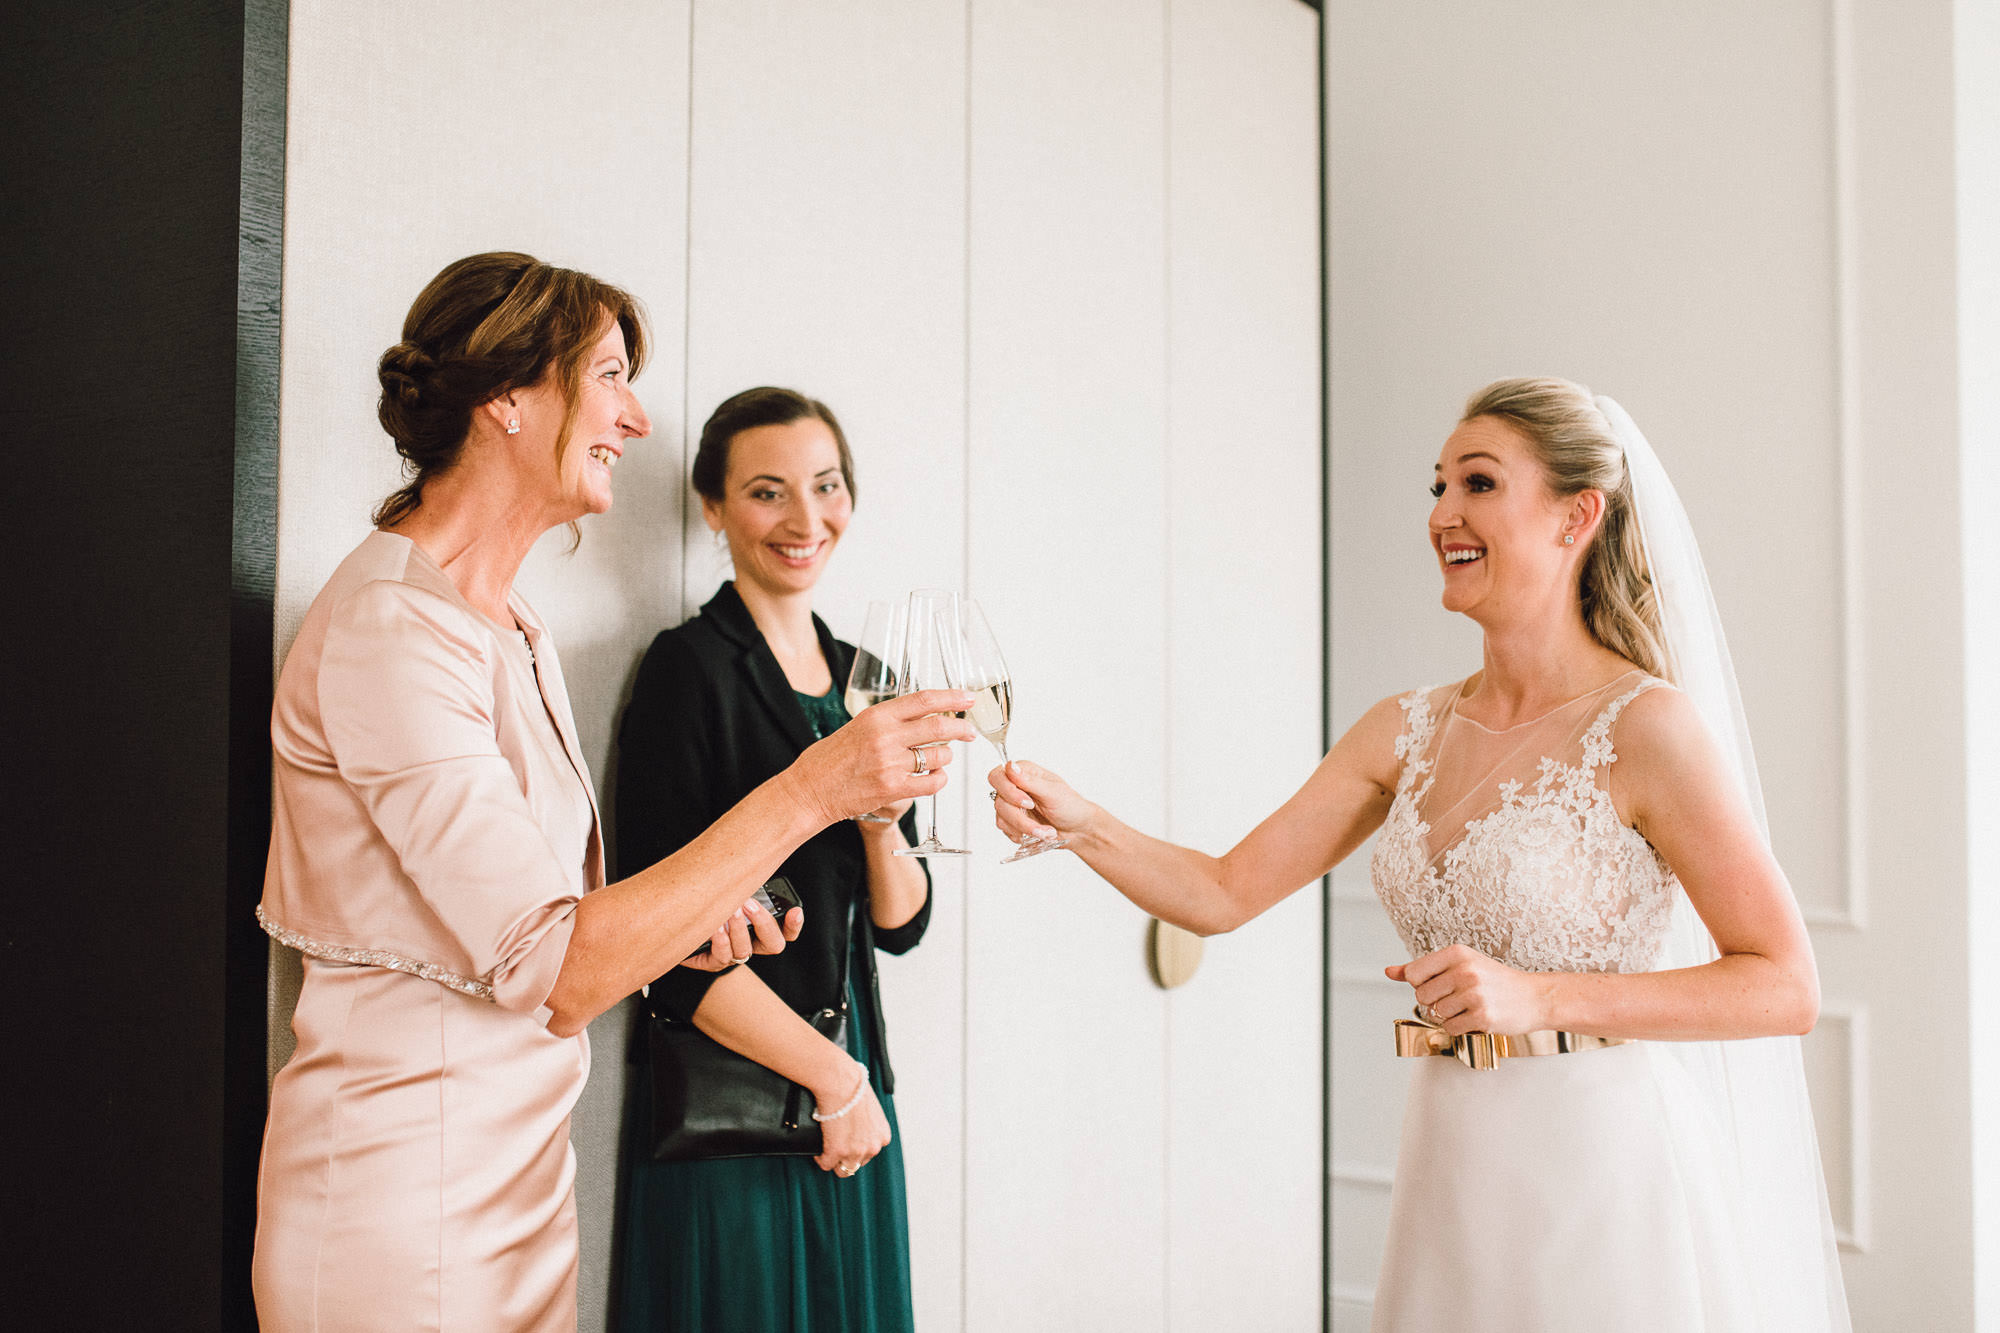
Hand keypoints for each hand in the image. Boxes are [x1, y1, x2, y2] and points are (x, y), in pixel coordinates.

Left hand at [677, 893, 805, 971]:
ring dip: (738, 930)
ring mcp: (734, 956)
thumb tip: (748, 862)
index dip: (794, 924)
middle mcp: (752, 945)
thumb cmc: (713, 902)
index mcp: (763, 930)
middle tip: (749, 904)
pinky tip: (714, 928)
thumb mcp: (731, 893)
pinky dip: (720, 942)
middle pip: (773, 944)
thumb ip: (744, 885)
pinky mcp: (713, 962)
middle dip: (763, 923)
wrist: (683, 926)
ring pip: (745, 951)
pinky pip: (721, 958)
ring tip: (728, 911)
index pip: (787, 932)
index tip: (794, 910)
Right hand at [786, 690, 975, 825]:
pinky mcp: (893, 789)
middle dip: (962, 729)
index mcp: (876, 716)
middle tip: (969, 732)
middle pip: (939, 727)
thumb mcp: (858, 727)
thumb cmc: (830, 759)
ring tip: (938, 759)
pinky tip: (935, 777)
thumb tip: (925, 716)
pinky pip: (933, 783)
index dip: (952, 698)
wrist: (809, 790)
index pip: (924, 700)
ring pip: (939, 756)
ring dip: (945, 758)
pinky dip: (939, 779)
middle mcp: (885, 737)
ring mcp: (890, 764)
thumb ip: (889, 722)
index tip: (968, 698)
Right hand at [812, 1065, 889, 1177]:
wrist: (841, 1082)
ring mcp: (855, 1151)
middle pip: (857, 1163)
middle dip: (847, 1156)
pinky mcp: (836, 1152)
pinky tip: (818, 1149)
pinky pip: (826, 1164)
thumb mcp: (872, 1108)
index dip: (857, 1148)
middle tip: (835, 1144)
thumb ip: (869, 1123)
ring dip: (834, 1161)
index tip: (848, 1141)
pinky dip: (820, 1158)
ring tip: (826, 1149)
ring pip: (843, 1170)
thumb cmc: (853, 1087)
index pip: (870, 1153)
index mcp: (883, 1136)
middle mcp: (872, 1147)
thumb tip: (857, 1127)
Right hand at [987, 759, 1092, 848]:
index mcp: (1024, 773)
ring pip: (1001, 818)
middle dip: (1020, 818)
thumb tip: (1010, 766)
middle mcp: (1015, 787)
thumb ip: (1030, 780)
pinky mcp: (1012, 821)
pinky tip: (1038, 834)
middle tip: (1038, 825)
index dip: (1008, 791)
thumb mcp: (1053, 792)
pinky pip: (1006, 830)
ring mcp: (1012, 805)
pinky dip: (1022, 835)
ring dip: (1025, 829)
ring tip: (1044, 831)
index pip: (998, 776)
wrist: (1077, 830)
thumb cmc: (1071, 807)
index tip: (1028, 803)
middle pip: (999, 802)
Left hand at [1387, 944, 1550, 1035]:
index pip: (1414, 974)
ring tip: (1470, 1006)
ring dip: (1450, 1015)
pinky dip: (1460, 1027)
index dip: (1422, 984)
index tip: (1441, 984)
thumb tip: (1389, 972)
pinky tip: (1476, 1017)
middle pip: (1422, 996)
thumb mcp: (1460, 964)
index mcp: (1457, 953)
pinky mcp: (1482, 1016)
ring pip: (1436, 1014)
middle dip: (1436, 1002)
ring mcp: (1474, 994)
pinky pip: (1451, 1028)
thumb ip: (1422, 968)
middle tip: (1459, 997)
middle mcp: (1465, 971)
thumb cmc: (1494, 980)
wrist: (1534, 997)